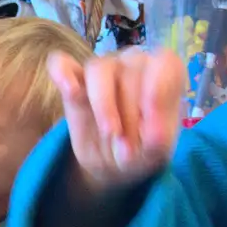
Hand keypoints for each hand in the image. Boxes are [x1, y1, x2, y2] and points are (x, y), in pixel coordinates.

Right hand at [48, 47, 183, 191]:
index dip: (159, 85)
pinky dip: (62, 73)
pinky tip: (70, 90)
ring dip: (103, 102)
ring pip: (98, 68)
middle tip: (130, 144)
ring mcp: (102, 69)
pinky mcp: (72, 78)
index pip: (165, 61)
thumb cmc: (140, 151)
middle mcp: (133, 65)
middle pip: (130, 70)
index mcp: (162, 77)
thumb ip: (158, 141)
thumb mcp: (155, 156)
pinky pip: (61, 63)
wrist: (110, 165)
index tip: (151, 117)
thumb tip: (154, 134)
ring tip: (109, 132)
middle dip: (129, 110)